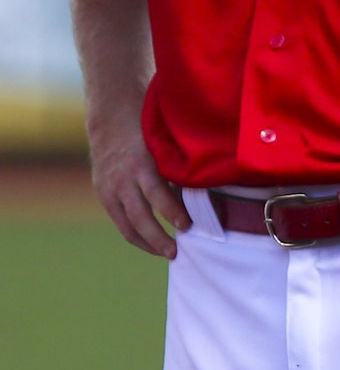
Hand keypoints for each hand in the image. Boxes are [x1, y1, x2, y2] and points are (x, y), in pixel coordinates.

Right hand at [88, 119, 185, 258]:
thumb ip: (178, 164)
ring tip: (168, 253)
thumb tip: (205, 188)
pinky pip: (119, 221)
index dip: (173, 212)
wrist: (110, 116)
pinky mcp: (103, 193)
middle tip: (177, 252)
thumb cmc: (148, 126)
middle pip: (140, 218)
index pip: (157, 195)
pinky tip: (151, 243)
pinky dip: (135, 235)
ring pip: (127, 225)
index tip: (189, 225)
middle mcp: (122, 179)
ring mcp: (109, 188)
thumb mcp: (163, 140)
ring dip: (147, 243)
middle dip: (159, 238)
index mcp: (141, 164)